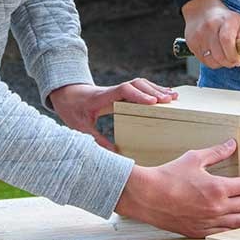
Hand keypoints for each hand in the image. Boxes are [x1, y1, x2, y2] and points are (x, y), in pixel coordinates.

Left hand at [50, 79, 176, 150]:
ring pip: (140, 84)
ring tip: (173, 96)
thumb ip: (96, 140)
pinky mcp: (121, 92)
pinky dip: (152, 90)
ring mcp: (118, 90)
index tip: (153, 102)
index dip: (139, 95)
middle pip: (137, 84)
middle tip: (169, 100)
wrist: (66, 95)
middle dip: (154, 91)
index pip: (124, 91)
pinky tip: (164, 94)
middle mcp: (113, 90)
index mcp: (103, 97)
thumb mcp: (80, 128)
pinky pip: (139, 88)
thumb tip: (114, 155)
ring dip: (156, 89)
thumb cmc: (73, 110)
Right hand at [115, 139, 239, 237]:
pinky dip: (237, 229)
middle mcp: (217, 208)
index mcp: (217, 188)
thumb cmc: (169, 175)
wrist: (148, 196)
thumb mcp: (194, 158)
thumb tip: (232, 144)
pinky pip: (224, 232)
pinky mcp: (199, 231)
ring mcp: (209, 222)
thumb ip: (216, 152)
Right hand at [181, 0, 239, 68]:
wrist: (201, 10)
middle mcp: (210, 27)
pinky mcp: (191, 43)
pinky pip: (203, 60)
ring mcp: (199, 36)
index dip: (233, 55)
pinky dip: (211, 61)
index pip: (227, 41)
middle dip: (229, 62)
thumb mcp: (239, 22)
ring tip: (224, 56)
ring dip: (220, 63)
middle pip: (219, 55)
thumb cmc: (223, 18)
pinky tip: (214, 54)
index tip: (238, 60)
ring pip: (211, 61)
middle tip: (233, 60)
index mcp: (225, 21)